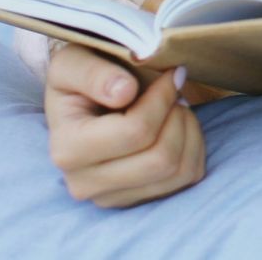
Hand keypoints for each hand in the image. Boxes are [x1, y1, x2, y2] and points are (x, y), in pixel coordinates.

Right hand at [44, 45, 204, 206]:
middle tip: (173, 92)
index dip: (162, 98)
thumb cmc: (81, 75)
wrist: (81, 99)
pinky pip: (188, 176)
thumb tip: (123, 92)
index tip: (170, 74)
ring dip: (188, 130)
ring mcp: (113, 197)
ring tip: (175, 106)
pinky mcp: (139, 199)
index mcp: (67, 149)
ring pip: (179, 171)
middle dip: (177, 117)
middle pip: (160, 159)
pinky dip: (194, 146)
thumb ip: (93, 73)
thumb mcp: (74, 61)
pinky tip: (178, 125)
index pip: (135, 132)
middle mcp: (85, 183)